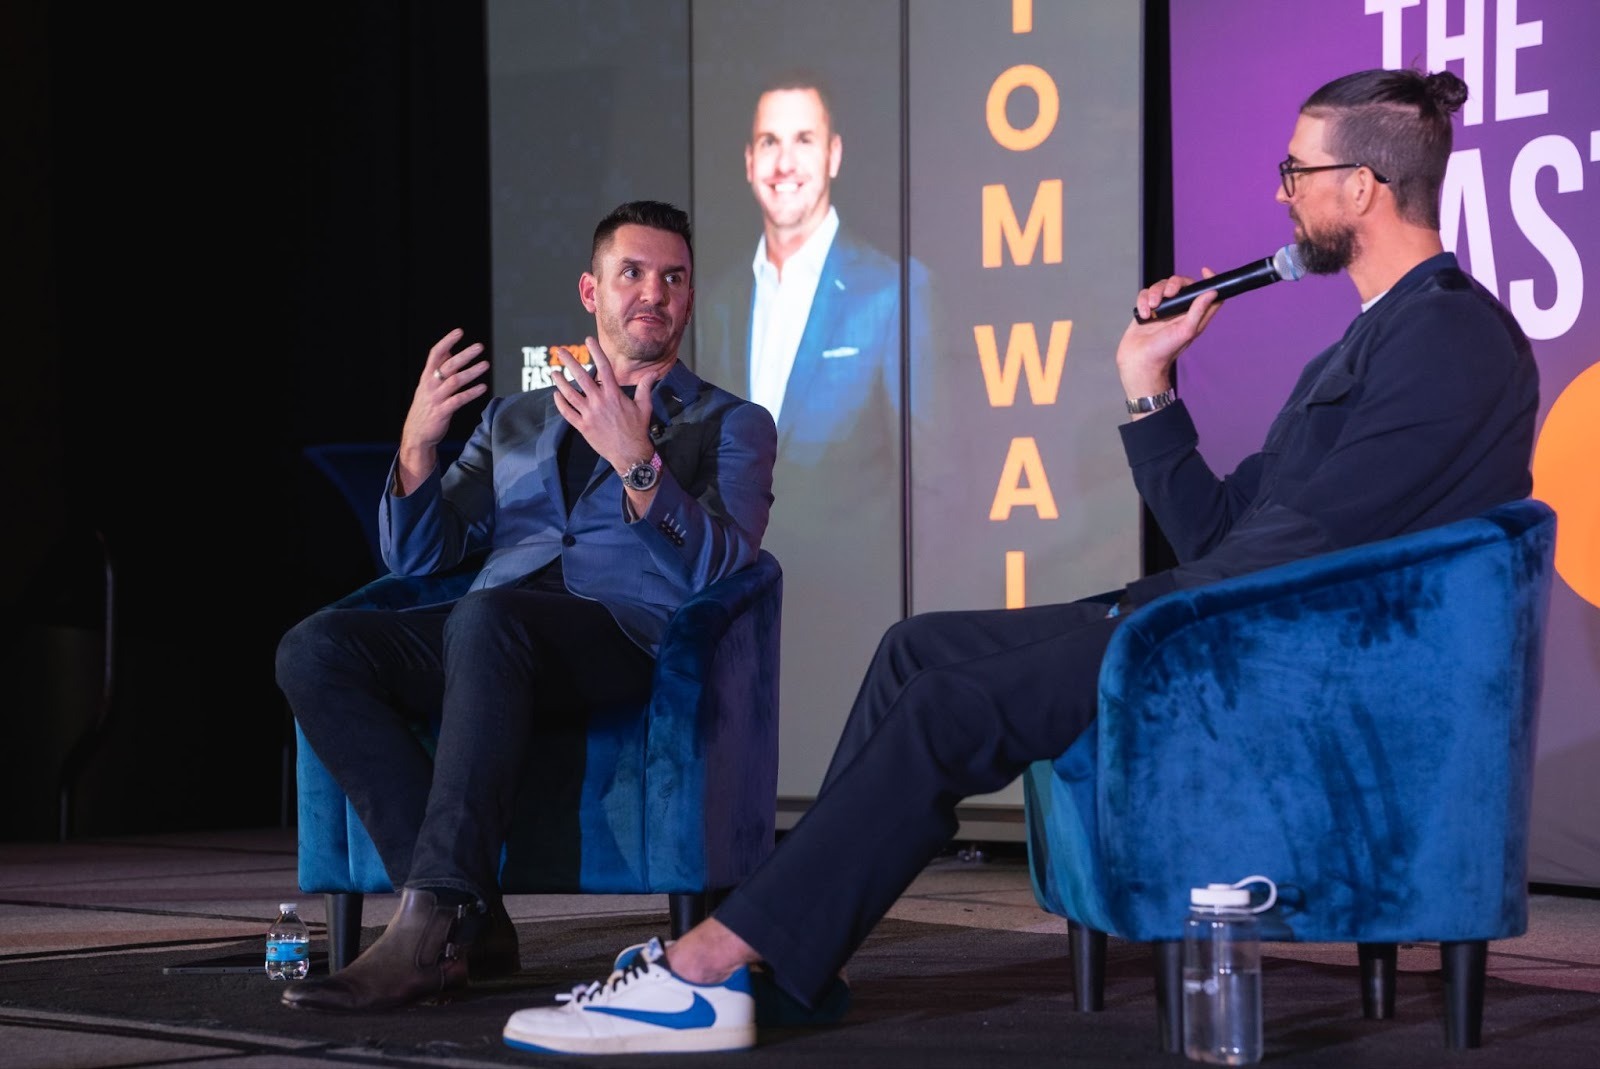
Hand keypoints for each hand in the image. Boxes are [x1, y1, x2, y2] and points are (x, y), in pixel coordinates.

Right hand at [397, 328, 489, 492]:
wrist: (416, 434)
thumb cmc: (426, 408)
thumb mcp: (428, 386)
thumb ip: (439, 368)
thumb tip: (450, 350)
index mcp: (426, 377)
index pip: (435, 354)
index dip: (447, 342)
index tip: (459, 332)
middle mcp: (430, 385)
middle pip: (448, 365)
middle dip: (464, 355)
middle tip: (479, 347)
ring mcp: (436, 398)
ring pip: (455, 381)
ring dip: (471, 372)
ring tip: (485, 365)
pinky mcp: (442, 411)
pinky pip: (458, 400)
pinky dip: (471, 393)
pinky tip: (483, 388)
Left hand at [549, 336, 658, 472]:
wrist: (630, 453)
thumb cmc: (638, 429)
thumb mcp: (645, 406)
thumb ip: (645, 387)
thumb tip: (653, 372)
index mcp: (614, 394)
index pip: (603, 367)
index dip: (596, 352)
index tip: (588, 340)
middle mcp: (599, 401)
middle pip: (581, 377)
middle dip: (569, 362)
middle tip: (560, 351)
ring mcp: (589, 414)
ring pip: (570, 394)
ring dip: (560, 382)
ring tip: (553, 372)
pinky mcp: (583, 427)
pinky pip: (567, 413)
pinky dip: (560, 403)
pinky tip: (556, 395)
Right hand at [1115, 267, 1220, 401]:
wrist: (1139, 362)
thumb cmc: (1164, 352)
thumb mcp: (1186, 331)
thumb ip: (1199, 311)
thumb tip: (1212, 292)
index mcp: (1193, 316)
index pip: (1207, 294)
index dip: (1209, 281)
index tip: (1205, 271)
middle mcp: (1179, 311)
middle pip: (1181, 284)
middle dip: (1174, 284)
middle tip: (1169, 294)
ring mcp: (1162, 310)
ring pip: (1161, 287)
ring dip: (1154, 294)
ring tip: (1152, 309)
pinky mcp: (1147, 310)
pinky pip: (1145, 295)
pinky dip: (1143, 302)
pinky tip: (1144, 315)